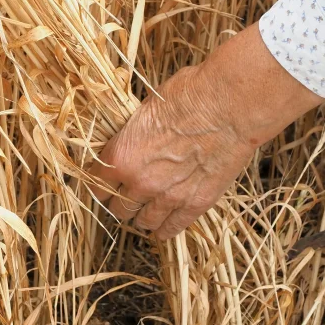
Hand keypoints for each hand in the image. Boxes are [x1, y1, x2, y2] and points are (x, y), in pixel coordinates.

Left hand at [88, 25, 322, 239]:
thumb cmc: (189, 95)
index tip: (105, 181)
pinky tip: (163, 230)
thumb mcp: (147, 107)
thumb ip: (135, 133)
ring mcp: (168, 197)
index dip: (100, 182)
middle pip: (117, 208)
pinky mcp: (196, 204)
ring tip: (145, 212)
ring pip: (143, 221)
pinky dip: (165, 230)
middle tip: (127, 195)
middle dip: (121, 201)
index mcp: (120, 156)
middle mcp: (139, 182)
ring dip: (142, 216)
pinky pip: (173, 227)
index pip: (95, 184)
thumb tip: (134, 136)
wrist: (228, 105)